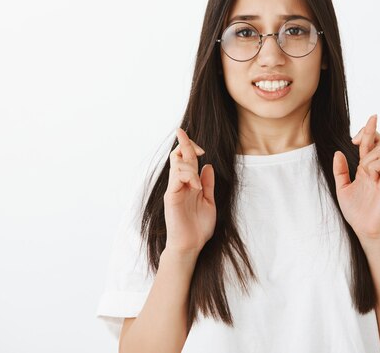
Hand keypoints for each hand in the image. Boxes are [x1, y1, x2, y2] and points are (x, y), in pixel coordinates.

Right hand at [163, 127, 215, 256]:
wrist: (191, 245)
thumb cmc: (198, 227)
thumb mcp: (209, 200)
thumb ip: (207, 183)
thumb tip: (207, 165)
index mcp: (189, 184)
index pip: (187, 160)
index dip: (191, 148)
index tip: (201, 148)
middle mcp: (180, 184)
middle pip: (179, 156)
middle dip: (184, 143)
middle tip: (183, 134)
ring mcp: (174, 190)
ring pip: (177, 165)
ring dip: (190, 166)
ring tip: (198, 185)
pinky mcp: (171, 197)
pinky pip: (176, 178)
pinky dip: (188, 177)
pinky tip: (196, 186)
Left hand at [332, 114, 379, 241]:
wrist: (366, 230)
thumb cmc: (356, 212)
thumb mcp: (342, 188)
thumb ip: (340, 171)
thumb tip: (338, 152)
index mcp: (366, 169)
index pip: (369, 145)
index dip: (367, 131)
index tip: (363, 126)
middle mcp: (377, 170)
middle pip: (379, 141)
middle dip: (370, 131)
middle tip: (357, 136)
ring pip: (378, 151)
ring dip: (366, 155)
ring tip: (362, 169)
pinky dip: (373, 164)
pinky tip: (367, 173)